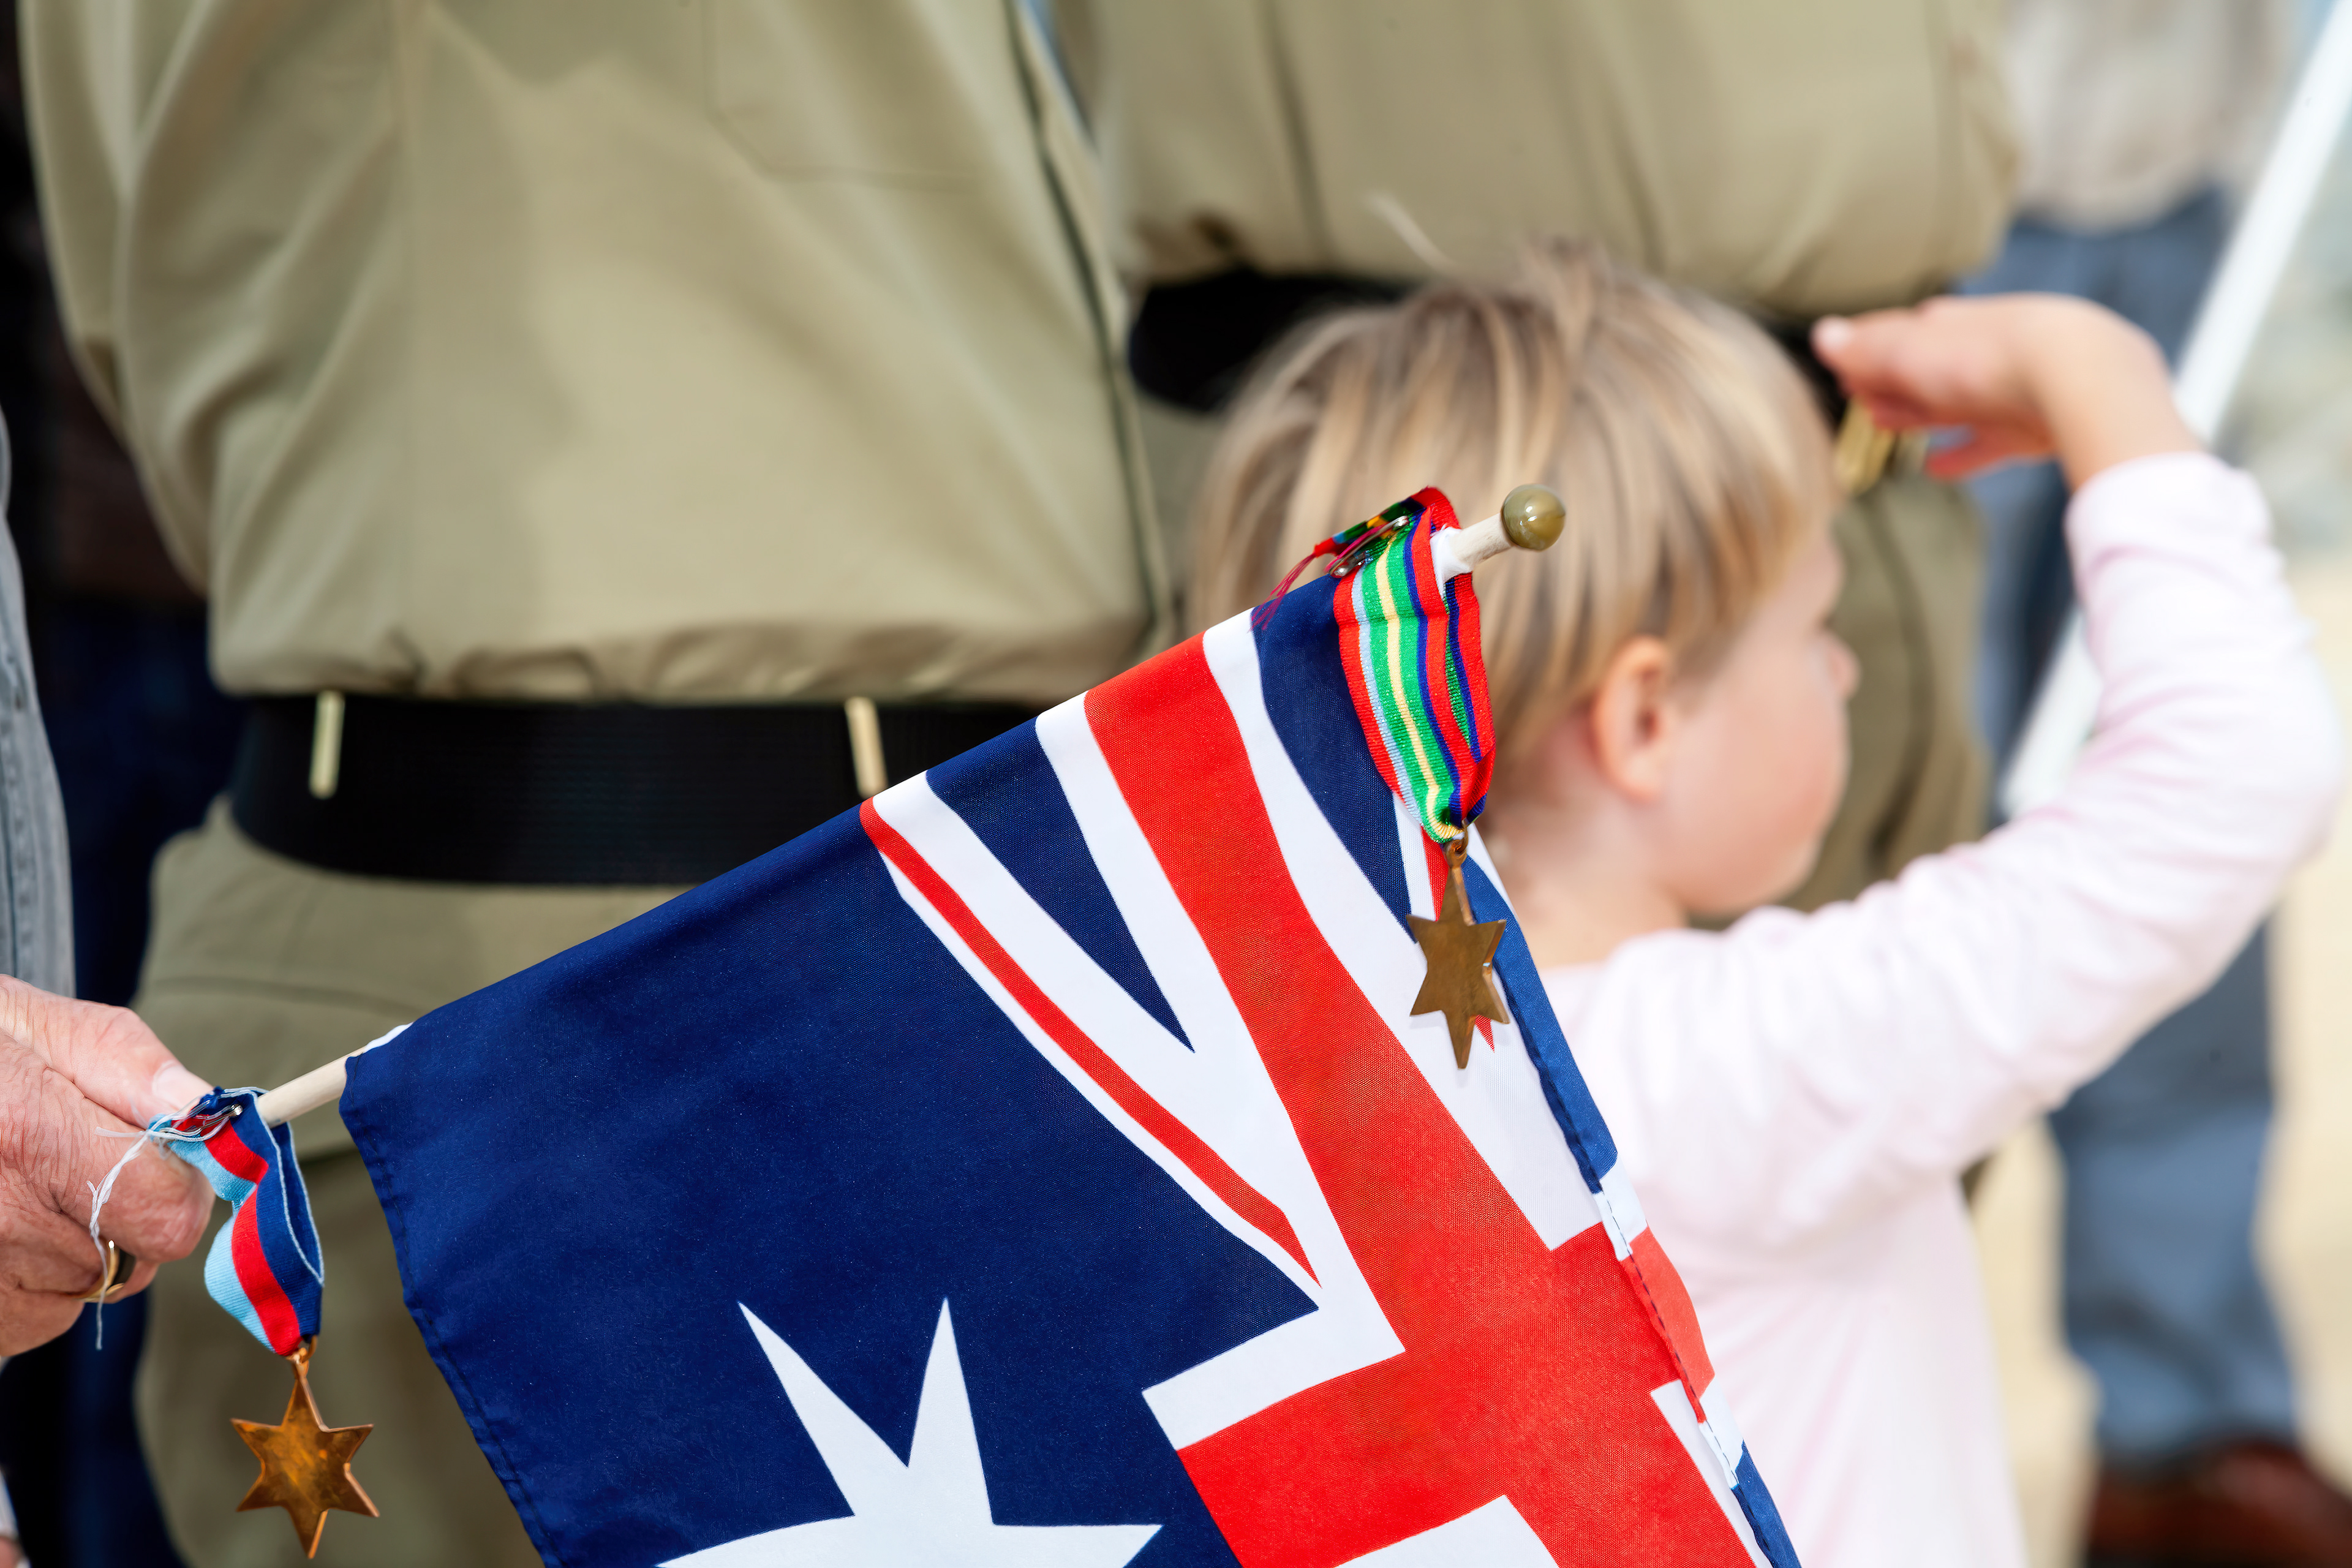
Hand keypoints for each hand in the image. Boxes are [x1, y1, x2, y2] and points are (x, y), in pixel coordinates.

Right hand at [0, 976, 213, 1352]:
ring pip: (80, 1292)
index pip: (164, 1213)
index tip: (156, 1160)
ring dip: (70, 1251)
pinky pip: (30, 1320)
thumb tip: (201, 1108)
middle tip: (62, 1166)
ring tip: (14, 1191)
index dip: (176, 1186)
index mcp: (26, 1137)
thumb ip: (126, 1065)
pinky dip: (26, 1285)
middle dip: (121, 1215)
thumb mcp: (28, 1023)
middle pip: (130, 1260)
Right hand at [1812, 294, 2199, 489]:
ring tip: (1883, 424)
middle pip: (1925, 368)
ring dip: (1916, 414)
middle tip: (1857, 396)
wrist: (2079, 377)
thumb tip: (1823, 334)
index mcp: (1951, 323)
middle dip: (1889, 380)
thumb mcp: (1911, 351)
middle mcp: (1979, 351)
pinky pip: (1986, 445)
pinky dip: (1959, 456)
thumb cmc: (1986, 355)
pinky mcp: (2030, 430)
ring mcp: (2005, 390)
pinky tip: (1936, 469)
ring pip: (1950, 404)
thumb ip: (1866, 349)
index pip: (1901, 333)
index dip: (1867, 350)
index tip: (1840, 367)